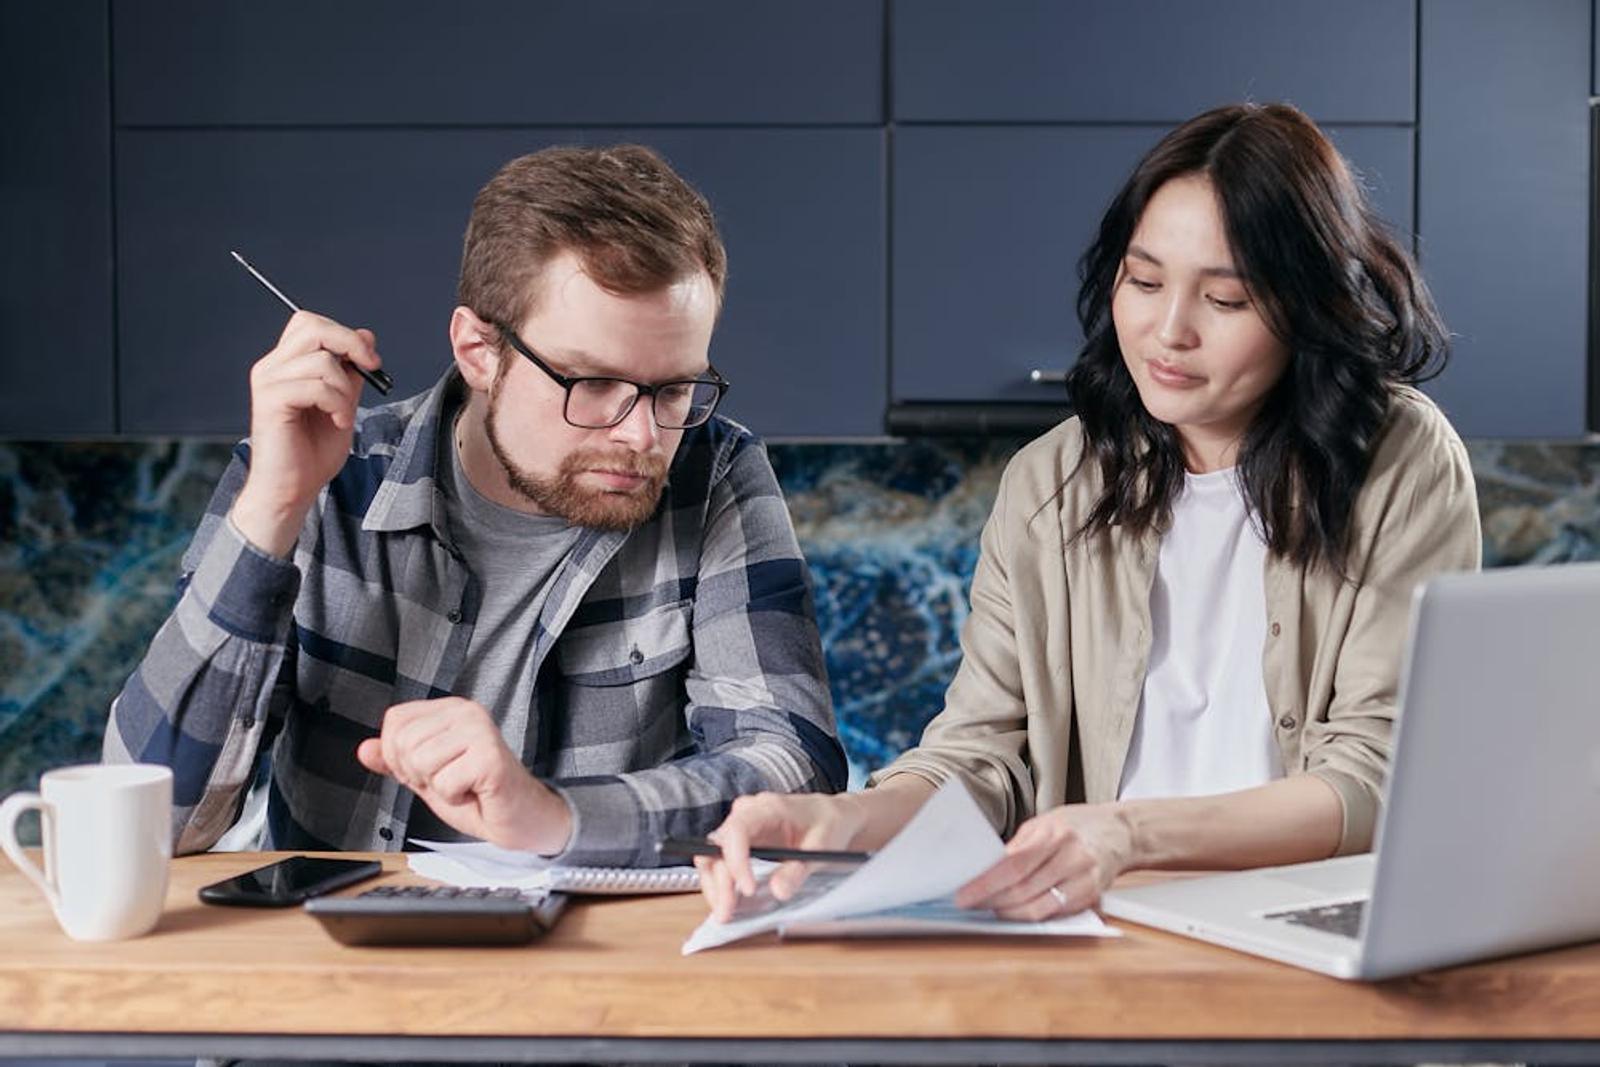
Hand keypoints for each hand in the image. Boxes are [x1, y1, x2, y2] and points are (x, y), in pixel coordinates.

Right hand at [230, 310, 384, 556]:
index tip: (371, 359)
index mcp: (286, 364)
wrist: (292, 489)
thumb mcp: (343, 403)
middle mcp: (271, 367)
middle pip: (313, 327)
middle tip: (372, 369)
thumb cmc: (313, 452)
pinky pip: (316, 386)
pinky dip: (337, 404)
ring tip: (343, 414)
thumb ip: (351, 371)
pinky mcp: (270, 401)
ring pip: (321, 359)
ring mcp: (268, 382)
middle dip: (351, 344)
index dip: (344, 333)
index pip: (309, 322)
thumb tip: (366, 336)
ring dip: (346, 389)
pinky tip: (338, 422)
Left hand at [355, 697, 571, 854]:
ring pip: (420, 761)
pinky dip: (454, 798)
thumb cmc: (479, 794)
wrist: (520, 818)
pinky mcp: (490, 757)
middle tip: (450, 780)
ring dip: (438, 787)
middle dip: (418, 774)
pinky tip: (474, 793)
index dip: (400, 756)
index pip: (395, 722)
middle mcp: (467, 712)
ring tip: (463, 785)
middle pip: (403, 742)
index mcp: (450, 709)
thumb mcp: (427, 776)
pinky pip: (443, 782)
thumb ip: (395, 761)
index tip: (432, 769)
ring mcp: (480, 731)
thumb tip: (364, 750)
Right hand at [695, 792, 867, 922]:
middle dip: (720, 882)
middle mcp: (746, 814)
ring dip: (716, 887)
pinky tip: (730, 904)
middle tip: (727, 912)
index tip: (748, 890)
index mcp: (766, 808)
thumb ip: (799, 869)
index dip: (736, 861)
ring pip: (712, 856)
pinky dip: (722, 885)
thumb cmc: (829, 824)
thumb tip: (778, 892)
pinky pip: (721, 863)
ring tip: (725, 913)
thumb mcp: (822, 846)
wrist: (831, 816)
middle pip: (717, 847)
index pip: (737, 830)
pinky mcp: (740, 843)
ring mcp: (740, 828)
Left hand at [953, 802, 1133, 918]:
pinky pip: (1054, 913)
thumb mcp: (1044, 822)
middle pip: (1023, 888)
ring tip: (988, 908)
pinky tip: (1015, 911)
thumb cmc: (1077, 825)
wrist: (1120, 832)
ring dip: (1008, 912)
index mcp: (1056, 834)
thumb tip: (984, 868)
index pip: (1014, 864)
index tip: (964, 893)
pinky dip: (1030, 915)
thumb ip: (1017, 846)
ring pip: (1038, 907)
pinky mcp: (1091, 897)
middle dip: (991, 900)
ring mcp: (1084, 880)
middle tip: (969, 903)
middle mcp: (1072, 857)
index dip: (986, 882)